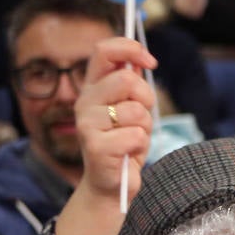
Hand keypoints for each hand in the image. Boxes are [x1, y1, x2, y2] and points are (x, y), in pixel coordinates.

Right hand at [76, 37, 157, 200]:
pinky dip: (141, 146)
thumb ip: (131, 86)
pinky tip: (129, 154)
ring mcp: (87, 124)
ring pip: (136, 110)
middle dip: (146, 98)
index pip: (104, 51)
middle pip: (127, 79)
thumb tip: (141, 60)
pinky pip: (136, 135)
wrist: (111, 186)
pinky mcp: (96, 147)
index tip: (150, 62)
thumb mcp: (131, 110)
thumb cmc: (124, 145)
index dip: (130, 49)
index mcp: (92, 88)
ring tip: (133, 140)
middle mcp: (84, 102)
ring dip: (144, 127)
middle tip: (141, 118)